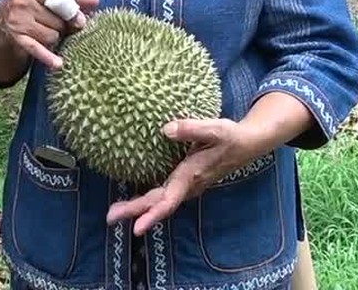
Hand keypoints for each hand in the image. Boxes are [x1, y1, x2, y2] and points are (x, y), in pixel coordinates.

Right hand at [0, 0, 98, 69]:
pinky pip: (37, 50)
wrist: (0, 22)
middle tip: (59, 25)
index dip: (73, 11)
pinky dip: (48, 57)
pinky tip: (58, 64)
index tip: (81, 20)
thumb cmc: (31, 4)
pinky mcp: (16, 39)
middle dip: (63, 25)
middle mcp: (20, 1)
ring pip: (52, 36)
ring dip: (55, 38)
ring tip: (46, 31)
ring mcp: (16, 21)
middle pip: (58, 20)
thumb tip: (95, 1)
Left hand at [105, 118, 264, 235]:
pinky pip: (164, 196)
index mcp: (191, 176)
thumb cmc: (230, 136)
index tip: (136, 227)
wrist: (247, 144)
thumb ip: (191, 129)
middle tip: (110, 217)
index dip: (152, 214)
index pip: (169, 200)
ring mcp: (187, 186)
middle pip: (158, 203)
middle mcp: (188, 185)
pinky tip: (134, 201)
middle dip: (135, 211)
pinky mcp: (186, 182)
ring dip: (138, 208)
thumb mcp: (215, 129)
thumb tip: (165, 130)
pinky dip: (147, 201)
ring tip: (115, 213)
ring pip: (160, 201)